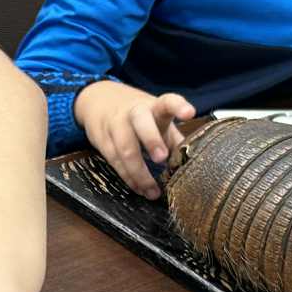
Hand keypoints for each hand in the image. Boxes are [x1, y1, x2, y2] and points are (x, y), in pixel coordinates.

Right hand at [73, 80, 195, 198]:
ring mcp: (116, 125)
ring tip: (152, 191)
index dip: (178, 106)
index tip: (189, 113)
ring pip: (125, 148)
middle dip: (151, 139)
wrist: (99, 100)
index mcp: (155, 107)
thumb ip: (174, 139)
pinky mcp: (102, 140)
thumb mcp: (158, 120)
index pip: (167, 102)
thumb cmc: (138, 116)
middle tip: (161, 158)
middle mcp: (135, 112)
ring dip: (139, 172)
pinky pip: (115, 161)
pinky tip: (139, 188)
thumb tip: (191, 164)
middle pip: (141, 123)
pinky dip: (128, 178)